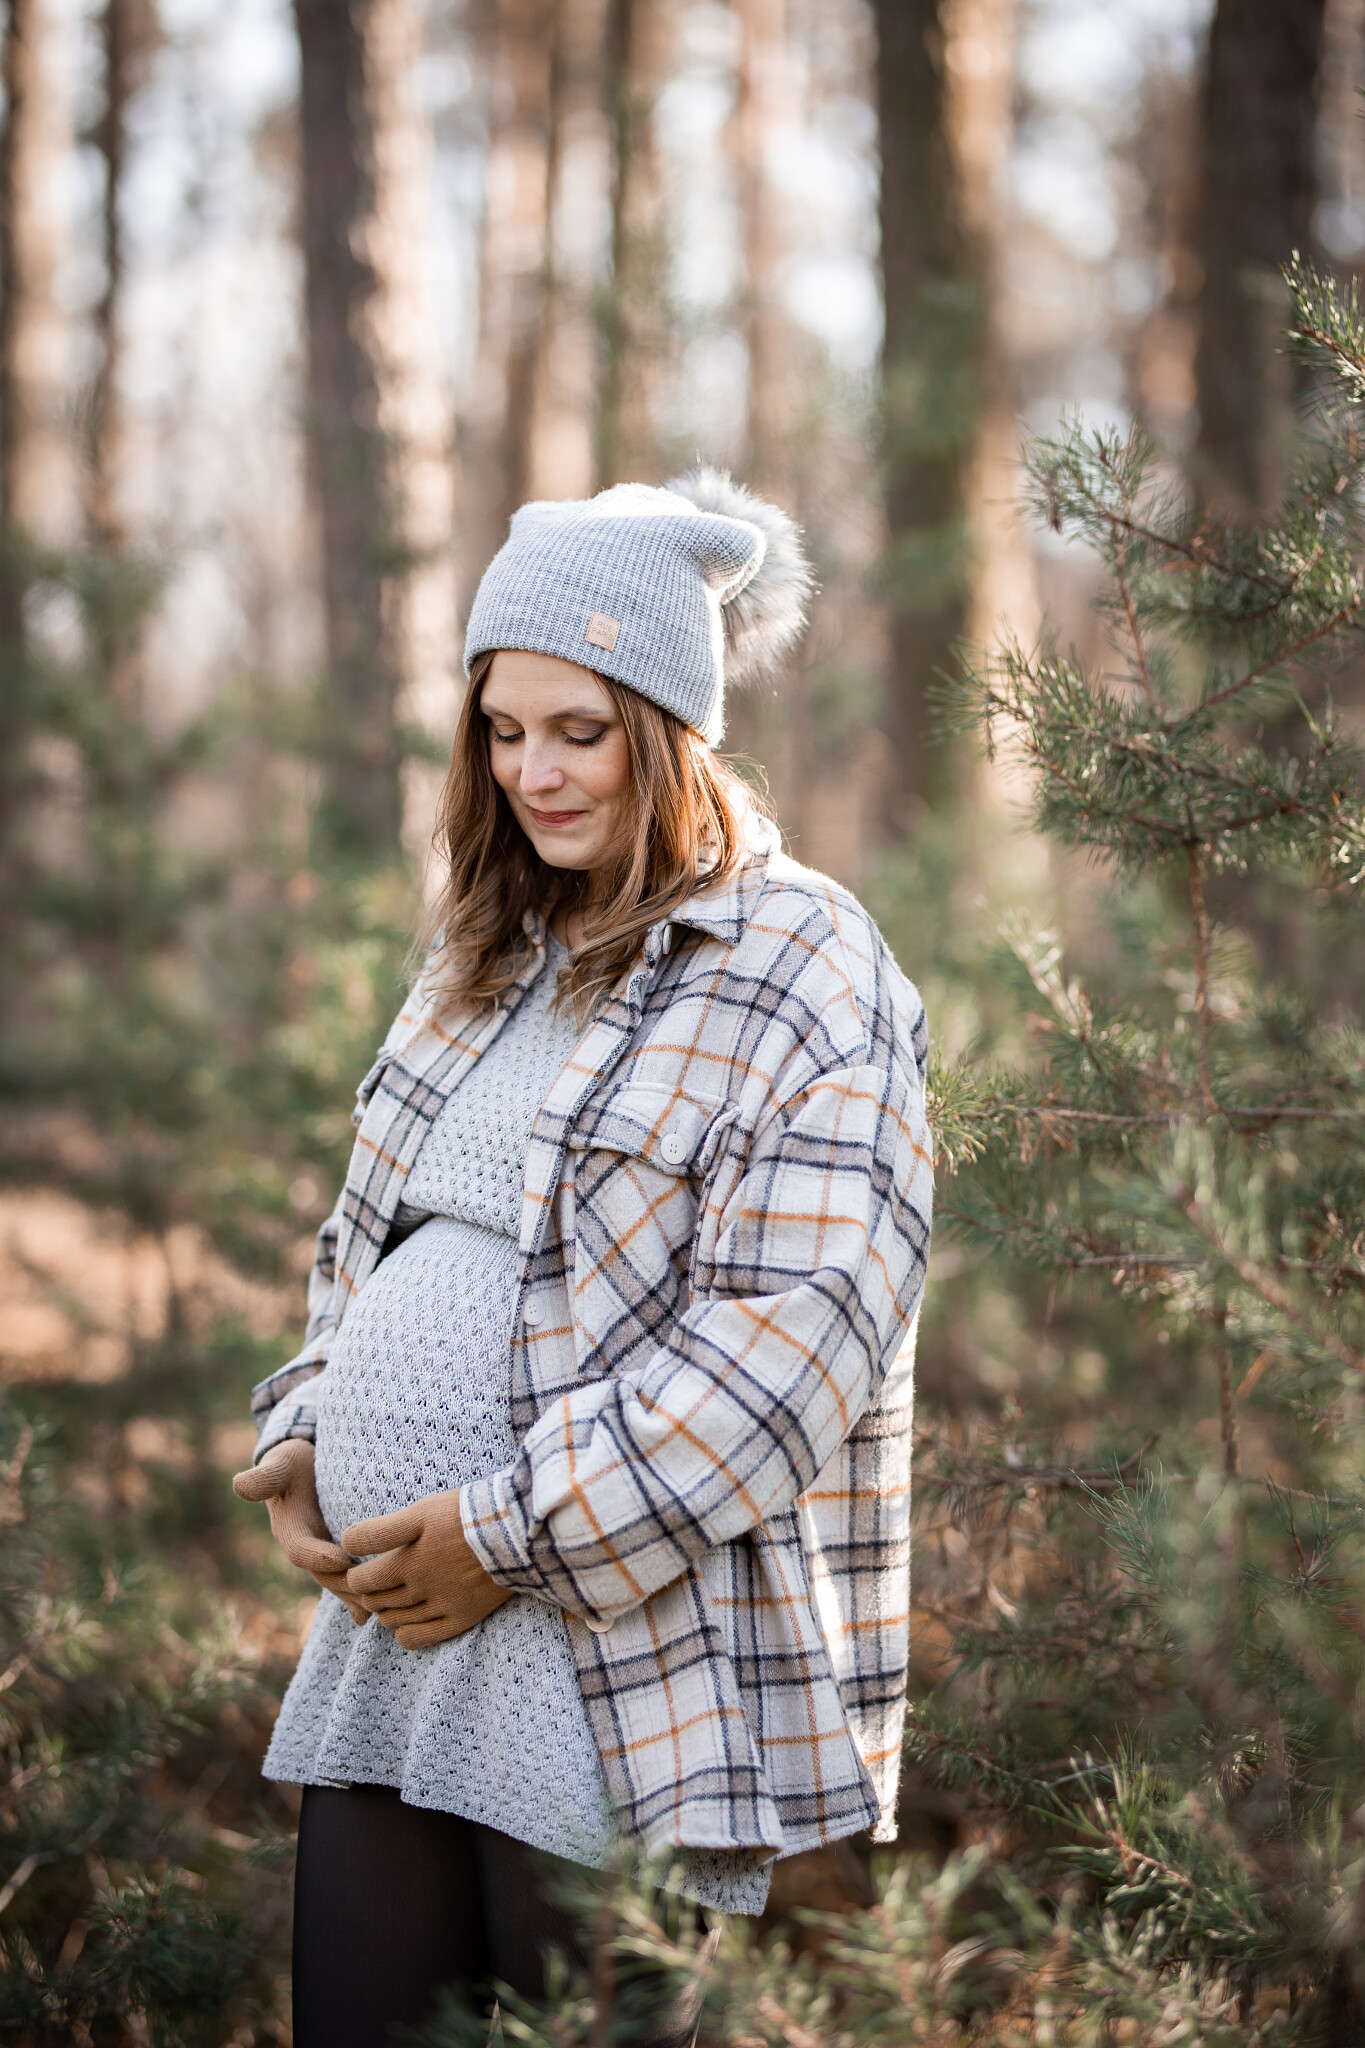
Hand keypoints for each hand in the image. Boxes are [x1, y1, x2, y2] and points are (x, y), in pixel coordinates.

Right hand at [233, 1441, 366, 1625]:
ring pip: (337, 1583)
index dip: (319, 1557)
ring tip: (379, 1606)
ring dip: (355, 1596)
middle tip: (371, 1589)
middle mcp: (306, 1550)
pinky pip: (346, 1583)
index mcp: (290, 1531)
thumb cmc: (291, 1464)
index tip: (342, 1561)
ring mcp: (322, 1557)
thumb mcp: (279, 1465)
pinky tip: (370, 1617)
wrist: (303, 1470)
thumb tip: (239, 1485)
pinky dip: (356, 1600)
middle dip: (345, 1584)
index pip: (302, 1551)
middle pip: (324, 1575)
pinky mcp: (339, 1558)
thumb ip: (264, 1476)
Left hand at [342, 1489, 511, 1649]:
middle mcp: (419, 1587)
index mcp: (406, 1560)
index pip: (361, 1577)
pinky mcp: (460, 1618)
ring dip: (384, 1610)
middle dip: (366, 1591)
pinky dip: (404, 1633)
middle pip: (374, 1599)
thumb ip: (382, 1530)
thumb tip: (348, 1541)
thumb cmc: (467, 1513)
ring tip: (389, 1598)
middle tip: (372, 1582)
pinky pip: (417, 1637)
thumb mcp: (422, 1510)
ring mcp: (439, 1605)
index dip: (354, 1572)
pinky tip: (406, 1622)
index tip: (358, 1565)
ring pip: (391, 1619)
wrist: (516, 1532)